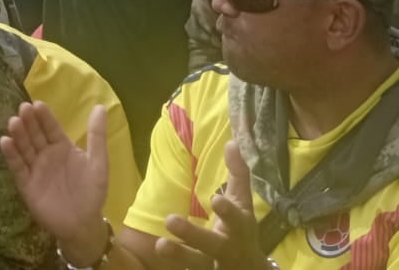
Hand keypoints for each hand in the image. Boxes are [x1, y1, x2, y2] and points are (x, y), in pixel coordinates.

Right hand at [0, 102, 110, 265]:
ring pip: (24, 148)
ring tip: (13, 122)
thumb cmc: (92, 192)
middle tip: (23, 108)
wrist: (83, 224)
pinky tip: (5, 142)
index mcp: (62, 146)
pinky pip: (17, 168)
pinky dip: (11, 155)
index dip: (44, 117)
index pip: (51, 127)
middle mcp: (45, 154)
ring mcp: (34, 168)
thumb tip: (101, 107)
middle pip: (35, 135)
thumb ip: (97, 136)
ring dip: (18, 135)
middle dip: (29, 122)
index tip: (37, 104)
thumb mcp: (98, 163)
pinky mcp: (26, 184)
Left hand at [158, 140, 265, 269]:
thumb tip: (232, 142)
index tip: (216, 200)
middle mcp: (227, 249)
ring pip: (196, 263)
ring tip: (160, 246)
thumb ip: (238, 174)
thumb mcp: (242, 204)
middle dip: (193, 234)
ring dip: (179, 256)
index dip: (228, 212)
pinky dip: (174, 269)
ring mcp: (215, 266)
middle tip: (170, 220)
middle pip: (211, 244)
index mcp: (239, 228)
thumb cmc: (241, 231)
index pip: (236, 219)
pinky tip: (155, 262)